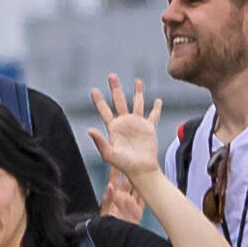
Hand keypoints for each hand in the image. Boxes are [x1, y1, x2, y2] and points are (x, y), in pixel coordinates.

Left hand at [94, 74, 167, 192]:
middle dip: (116, 88)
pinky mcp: (149, 128)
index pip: (104, 111)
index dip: (99, 101)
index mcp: (113, 128)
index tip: (94, 90)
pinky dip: (156, 108)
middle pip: (119, 101)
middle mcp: (124, 123)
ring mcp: (137, 124)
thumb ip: (100, 141)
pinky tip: (158, 100)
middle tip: (112, 75)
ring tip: (138, 80)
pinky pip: (153, 116)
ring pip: (137, 104)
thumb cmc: (124, 164)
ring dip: (138, 92)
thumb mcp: (109, 153)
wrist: (141, 170)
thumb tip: (89, 130)